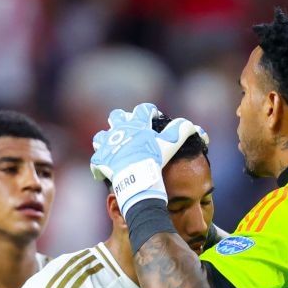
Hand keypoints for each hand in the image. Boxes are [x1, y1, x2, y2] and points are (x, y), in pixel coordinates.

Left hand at [90, 103, 206, 216]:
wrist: (137, 178)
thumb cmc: (154, 159)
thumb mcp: (170, 144)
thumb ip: (181, 131)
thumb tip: (192, 125)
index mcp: (137, 124)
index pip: (144, 109)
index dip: (150, 111)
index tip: (154, 115)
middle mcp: (120, 131)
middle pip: (117, 116)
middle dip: (122, 120)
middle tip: (130, 127)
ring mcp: (108, 145)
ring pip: (101, 136)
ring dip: (107, 140)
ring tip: (113, 146)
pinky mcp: (101, 160)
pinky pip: (96, 162)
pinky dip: (100, 166)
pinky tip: (103, 169)